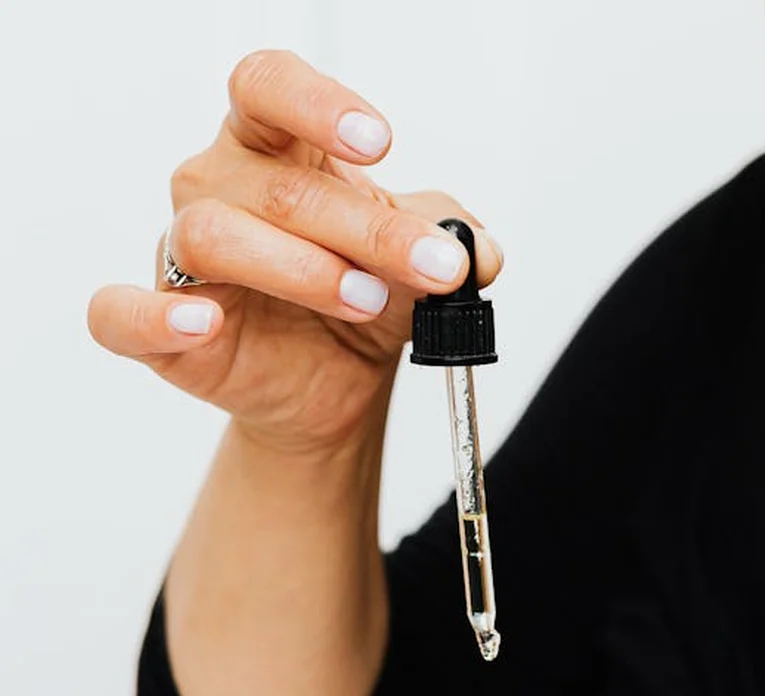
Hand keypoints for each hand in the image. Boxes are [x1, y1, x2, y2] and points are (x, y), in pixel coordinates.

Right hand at [87, 49, 502, 453]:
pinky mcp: (160, 327)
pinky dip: (155, 314)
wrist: (339, 378)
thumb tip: (480, 251)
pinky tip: (204, 321)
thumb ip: (454, 239)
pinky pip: (122, 312)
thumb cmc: (368, 292)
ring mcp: (185, 256)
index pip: (269, 87)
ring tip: (365, 299)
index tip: (380, 142)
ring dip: (301, 269)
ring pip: (213, 234)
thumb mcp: (425, 257)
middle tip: (435, 266)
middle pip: (276, 184)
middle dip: (368, 228)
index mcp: (277, 148)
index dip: (317, 105)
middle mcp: (221, 187)